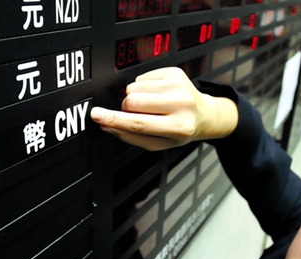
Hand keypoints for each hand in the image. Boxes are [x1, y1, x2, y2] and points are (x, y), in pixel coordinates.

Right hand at [90, 67, 237, 150]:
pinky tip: (157, 95)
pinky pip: (141, 77)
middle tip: (141, 114)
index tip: (96, 115)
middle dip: (127, 108)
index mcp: (177, 127)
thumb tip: (107, 125)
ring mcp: (178, 85)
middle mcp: (180, 104)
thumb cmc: (180, 130)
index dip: (114, 119)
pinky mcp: (174, 72)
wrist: (204, 114)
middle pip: (131, 101)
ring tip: (152, 105)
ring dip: (136, 97)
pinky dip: (144, 87)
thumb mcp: (159, 143)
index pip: (138, 123)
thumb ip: (132, 136)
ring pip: (133, 88)